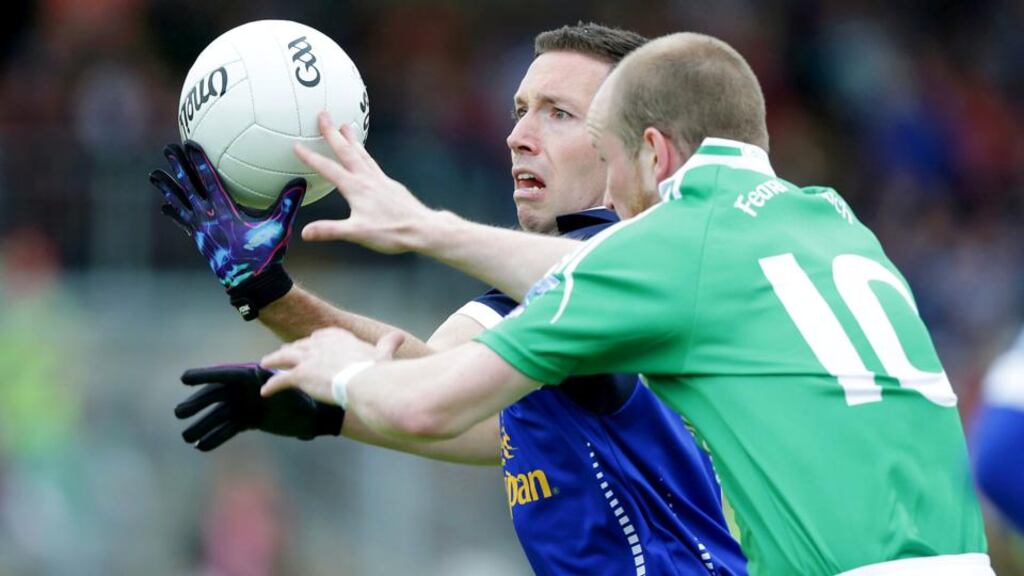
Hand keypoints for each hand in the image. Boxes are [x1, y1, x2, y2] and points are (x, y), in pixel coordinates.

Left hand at [149, 141, 305, 319]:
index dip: (198, 161)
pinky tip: (166, 206)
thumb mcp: (279, 227)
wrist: (250, 282)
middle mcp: (207, 217)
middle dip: (178, 166)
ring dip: (168, 187)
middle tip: (168, 149)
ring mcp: (200, 229)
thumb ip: (288, 203)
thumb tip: (300, 181)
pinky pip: (182, 221)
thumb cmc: (265, 254)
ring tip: (154, 174)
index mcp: (223, 211)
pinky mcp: (199, 240)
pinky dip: (174, 211)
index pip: (207, 180)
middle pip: (188, 186)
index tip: (189, 144)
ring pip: (180, 202)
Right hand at [175, 363, 344, 451]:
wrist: (317, 414)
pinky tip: (202, 447)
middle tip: (179, 414)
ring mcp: (245, 405)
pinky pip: (228, 428)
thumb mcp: (293, 392)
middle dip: (197, 405)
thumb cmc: (308, 398)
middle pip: (217, 396)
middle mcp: (245, 389)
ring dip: (203, 425)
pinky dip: (216, 437)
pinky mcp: (249, 420)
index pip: (225, 374)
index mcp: (253, 376)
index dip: (204, 376)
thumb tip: (264, 394)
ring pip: (219, 415)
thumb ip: (277, 392)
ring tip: (186, 438)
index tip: (183, 378)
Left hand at [260, 328, 405, 402]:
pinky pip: (280, 379)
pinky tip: (264, 392)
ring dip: (275, 360)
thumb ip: (388, 344)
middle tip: (284, 353)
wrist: (364, 382)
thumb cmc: (376, 370)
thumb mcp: (382, 354)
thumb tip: (400, 336)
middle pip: (301, 345)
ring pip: (285, 356)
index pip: (321, 336)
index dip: (315, 341)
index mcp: (339, 337)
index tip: (311, 343)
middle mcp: (320, 344)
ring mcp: (308, 358)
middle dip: (292, 349)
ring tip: (266, 363)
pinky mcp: (299, 375)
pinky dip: (271, 385)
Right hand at [293, 112, 434, 252]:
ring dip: (351, 139)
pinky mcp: (390, 184)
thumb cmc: (392, 232)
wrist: (422, 229)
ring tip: (345, 125)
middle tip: (323, 114)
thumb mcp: (357, 233)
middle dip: (332, 133)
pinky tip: (364, 155)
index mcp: (357, 188)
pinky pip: (373, 163)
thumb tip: (306, 233)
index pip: (329, 169)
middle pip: (347, 151)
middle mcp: (368, 179)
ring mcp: (381, 180)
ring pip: (362, 154)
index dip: (311, 157)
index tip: (297, 145)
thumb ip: (330, 230)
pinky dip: (364, 153)